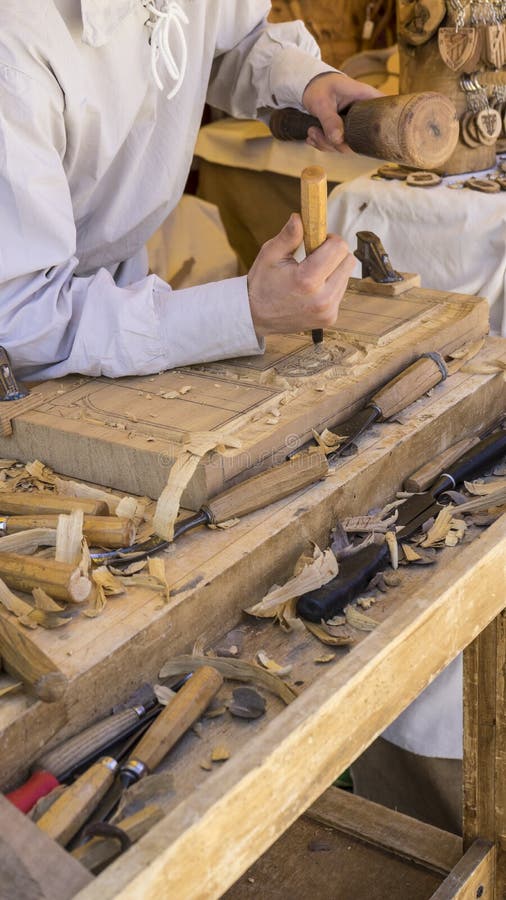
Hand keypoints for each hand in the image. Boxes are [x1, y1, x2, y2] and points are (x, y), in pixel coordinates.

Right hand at [247, 213, 354, 336]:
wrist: (256, 316)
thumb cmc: (262, 284)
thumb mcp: (270, 255)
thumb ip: (289, 236)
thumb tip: (300, 217)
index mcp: (307, 280)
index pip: (339, 248)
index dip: (329, 238)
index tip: (317, 241)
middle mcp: (322, 299)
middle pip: (348, 260)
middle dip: (334, 253)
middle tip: (314, 257)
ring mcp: (328, 311)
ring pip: (346, 275)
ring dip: (333, 269)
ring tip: (311, 275)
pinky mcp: (330, 318)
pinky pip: (340, 291)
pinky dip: (330, 285)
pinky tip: (312, 289)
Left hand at [302, 72, 381, 152]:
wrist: (311, 86)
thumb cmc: (320, 86)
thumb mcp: (322, 101)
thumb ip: (330, 120)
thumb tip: (338, 140)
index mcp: (368, 99)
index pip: (384, 117)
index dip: (376, 132)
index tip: (352, 135)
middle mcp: (365, 115)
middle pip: (361, 140)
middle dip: (336, 143)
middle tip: (315, 131)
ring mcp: (356, 126)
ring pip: (346, 146)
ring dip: (325, 143)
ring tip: (311, 131)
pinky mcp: (346, 133)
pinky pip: (337, 146)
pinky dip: (323, 144)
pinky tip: (313, 135)